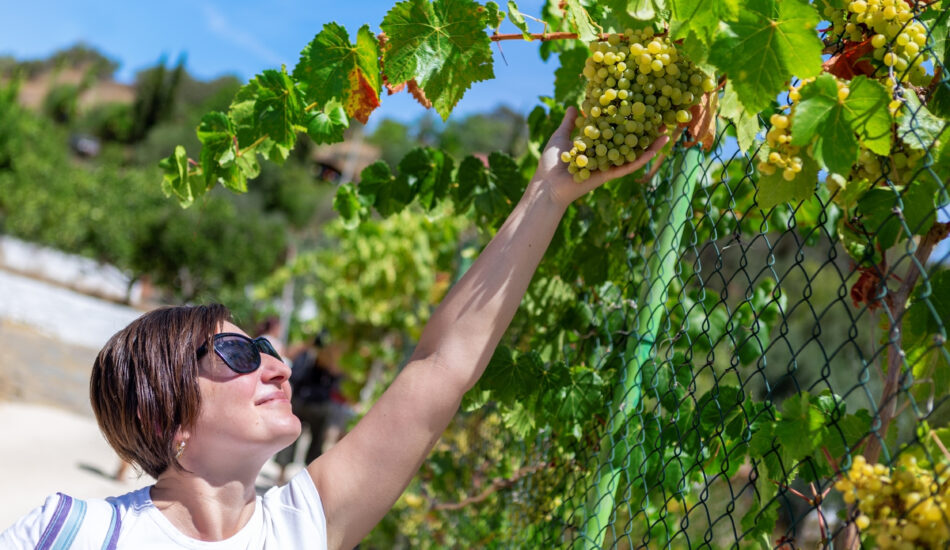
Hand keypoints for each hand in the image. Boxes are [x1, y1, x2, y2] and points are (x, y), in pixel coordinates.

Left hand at [532, 106, 669, 207]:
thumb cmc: (551, 163)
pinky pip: (629, 165)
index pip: (616, 131)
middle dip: (646, 131)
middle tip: (662, 119)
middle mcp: (606, 155)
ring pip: (635, 154)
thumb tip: (573, 106)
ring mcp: (609, 165)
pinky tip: (657, 148)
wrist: (546, 185)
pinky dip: (644, 157)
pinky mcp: (610, 174)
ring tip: (668, 132)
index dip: (628, 121)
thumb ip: (570, 123)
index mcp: (597, 146)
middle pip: (630, 142)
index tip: (641, 107)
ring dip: (653, 144)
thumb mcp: (561, 137)